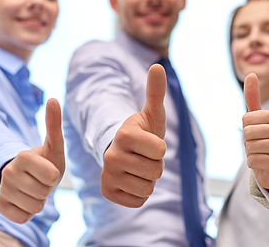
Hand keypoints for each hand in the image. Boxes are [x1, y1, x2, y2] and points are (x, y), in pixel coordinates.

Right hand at [0, 98, 64, 223]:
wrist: (29, 177)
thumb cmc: (46, 161)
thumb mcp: (54, 145)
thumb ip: (54, 124)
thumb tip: (53, 99)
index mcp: (23, 156)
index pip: (51, 176)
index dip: (54, 176)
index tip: (49, 169)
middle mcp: (9, 173)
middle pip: (43, 193)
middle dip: (48, 189)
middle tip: (42, 180)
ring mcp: (3, 190)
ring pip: (35, 207)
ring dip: (40, 200)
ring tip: (35, 188)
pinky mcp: (0, 206)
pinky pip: (24, 217)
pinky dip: (29, 212)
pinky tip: (25, 200)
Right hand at [101, 64, 166, 207]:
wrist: (124, 151)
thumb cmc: (143, 131)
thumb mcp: (152, 113)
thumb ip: (155, 92)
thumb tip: (157, 66)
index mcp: (124, 135)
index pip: (162, 151)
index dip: (161, 148)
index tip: (150, 142)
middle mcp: (110, 156)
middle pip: (155, 171)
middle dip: (156, 165)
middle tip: (144, 156)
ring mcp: (107, 176)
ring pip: (148, 188)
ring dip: (149, 180)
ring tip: (139, 167)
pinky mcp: (107, 193)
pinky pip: (139, 201)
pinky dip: (140, 193)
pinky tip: (131, 179)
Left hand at [243, 73, 268, 200]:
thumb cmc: (264, 139)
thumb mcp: (257, 118)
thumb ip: (253, 97)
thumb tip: (251, 73)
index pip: (246, 118)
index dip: (246, 127)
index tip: (257, 132)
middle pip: (248, 132)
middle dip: (247, 141)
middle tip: (258, 144)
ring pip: (250, 147)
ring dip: (250, 152)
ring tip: (262, 153)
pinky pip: (252, 160)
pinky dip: (252, 163)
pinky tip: (263, 163)